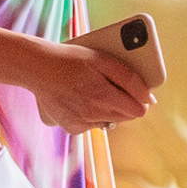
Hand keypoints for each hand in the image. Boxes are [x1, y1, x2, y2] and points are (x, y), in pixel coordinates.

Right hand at [24, 29, 160, 130]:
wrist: (38, 68)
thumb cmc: (72, 59)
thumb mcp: (103, 60)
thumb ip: (130, 79)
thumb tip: (149, 98)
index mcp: (104, 98)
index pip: (138, 110)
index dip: (140, 98)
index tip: (136, 89)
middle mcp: (94, 115)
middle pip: (125, 116)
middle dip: (124, 101)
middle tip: (110, 84)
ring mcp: (82, 123)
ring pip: (109, 120)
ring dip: (108, 107)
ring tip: (93, 88)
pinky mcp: (72, 127)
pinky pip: (92, 124)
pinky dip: (92, 113)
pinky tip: (81, 98)